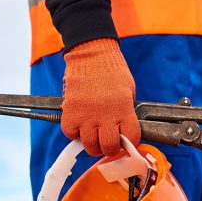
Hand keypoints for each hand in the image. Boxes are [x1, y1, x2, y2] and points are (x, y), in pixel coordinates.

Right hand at [61, 38, 140, 155]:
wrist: (91, 53)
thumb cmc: (111, 69)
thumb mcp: (128, 91)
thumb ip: (126, 112)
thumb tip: (122, 131)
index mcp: (123, 109)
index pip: (131, 138)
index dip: (130, 142)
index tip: (126, 140)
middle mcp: (105, 115)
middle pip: (108, 147)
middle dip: (109, 148)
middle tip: (107, 142)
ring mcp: (86, 115)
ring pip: (89, 145)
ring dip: (92, 143)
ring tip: (93, 135)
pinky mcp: (70, 112)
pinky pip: (71, 133)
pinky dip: (75, 133)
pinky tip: (80, 125)